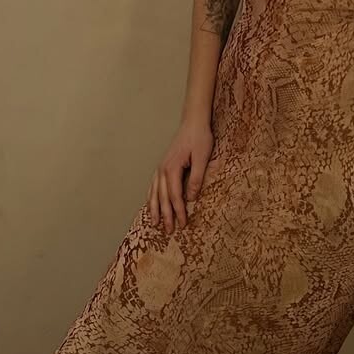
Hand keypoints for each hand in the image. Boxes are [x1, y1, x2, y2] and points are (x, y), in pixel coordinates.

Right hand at [148, 117, 214, 233]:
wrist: (193, 123)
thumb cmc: (200, 138)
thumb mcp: (202, 158)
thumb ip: (196, 178)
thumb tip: (191, 198)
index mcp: (172, 168)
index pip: (175, 195)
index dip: (179, 211)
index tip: (183, 224)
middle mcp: (163, 169)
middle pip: (162, 197)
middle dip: (165, 215)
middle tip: (169, 231)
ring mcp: (160, 167)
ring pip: (154, 192)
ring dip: (154, 209)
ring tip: (154, 223)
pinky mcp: (163, 165)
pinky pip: (153, 185)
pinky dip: (151, 197)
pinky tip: (151, 205)